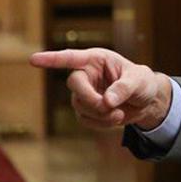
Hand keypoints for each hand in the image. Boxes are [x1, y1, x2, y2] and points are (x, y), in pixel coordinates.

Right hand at [29, 48, 171, 130]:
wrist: (147, 102)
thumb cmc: (142, 82)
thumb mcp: (139, 80)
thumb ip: (124, 88)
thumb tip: (107, 101)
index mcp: (96, 60)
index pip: (71, 58)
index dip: (52, 59)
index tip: (33, 60)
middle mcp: (86, 74)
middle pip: (74, 84)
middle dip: (90, 98)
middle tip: (108, 106)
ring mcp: (84, 93)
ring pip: (79, 105)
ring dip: (99, 113)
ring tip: (119, 114)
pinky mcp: (86, 110)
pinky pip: (85, 119)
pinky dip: (101, 123)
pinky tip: (116, 118)